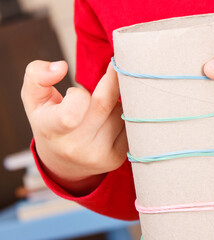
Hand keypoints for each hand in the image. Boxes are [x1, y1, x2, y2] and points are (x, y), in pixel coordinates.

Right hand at [21, 60, 127, 194]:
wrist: (63, 161)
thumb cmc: (49, 122)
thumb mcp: (34, 99)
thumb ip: (37, 75)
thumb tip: (61, 67)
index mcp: (52, 130)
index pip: (70, 112)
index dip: (79, 92)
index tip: (79, 86)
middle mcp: (75, 147)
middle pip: (104, 105)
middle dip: (111, 83)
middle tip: (114, 68)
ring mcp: (98, 155)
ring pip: (119, 114)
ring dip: (117, 102)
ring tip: (102, 107)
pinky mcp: (117, 158)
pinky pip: (130, 126)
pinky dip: (126, 115)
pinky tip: (112, 118)